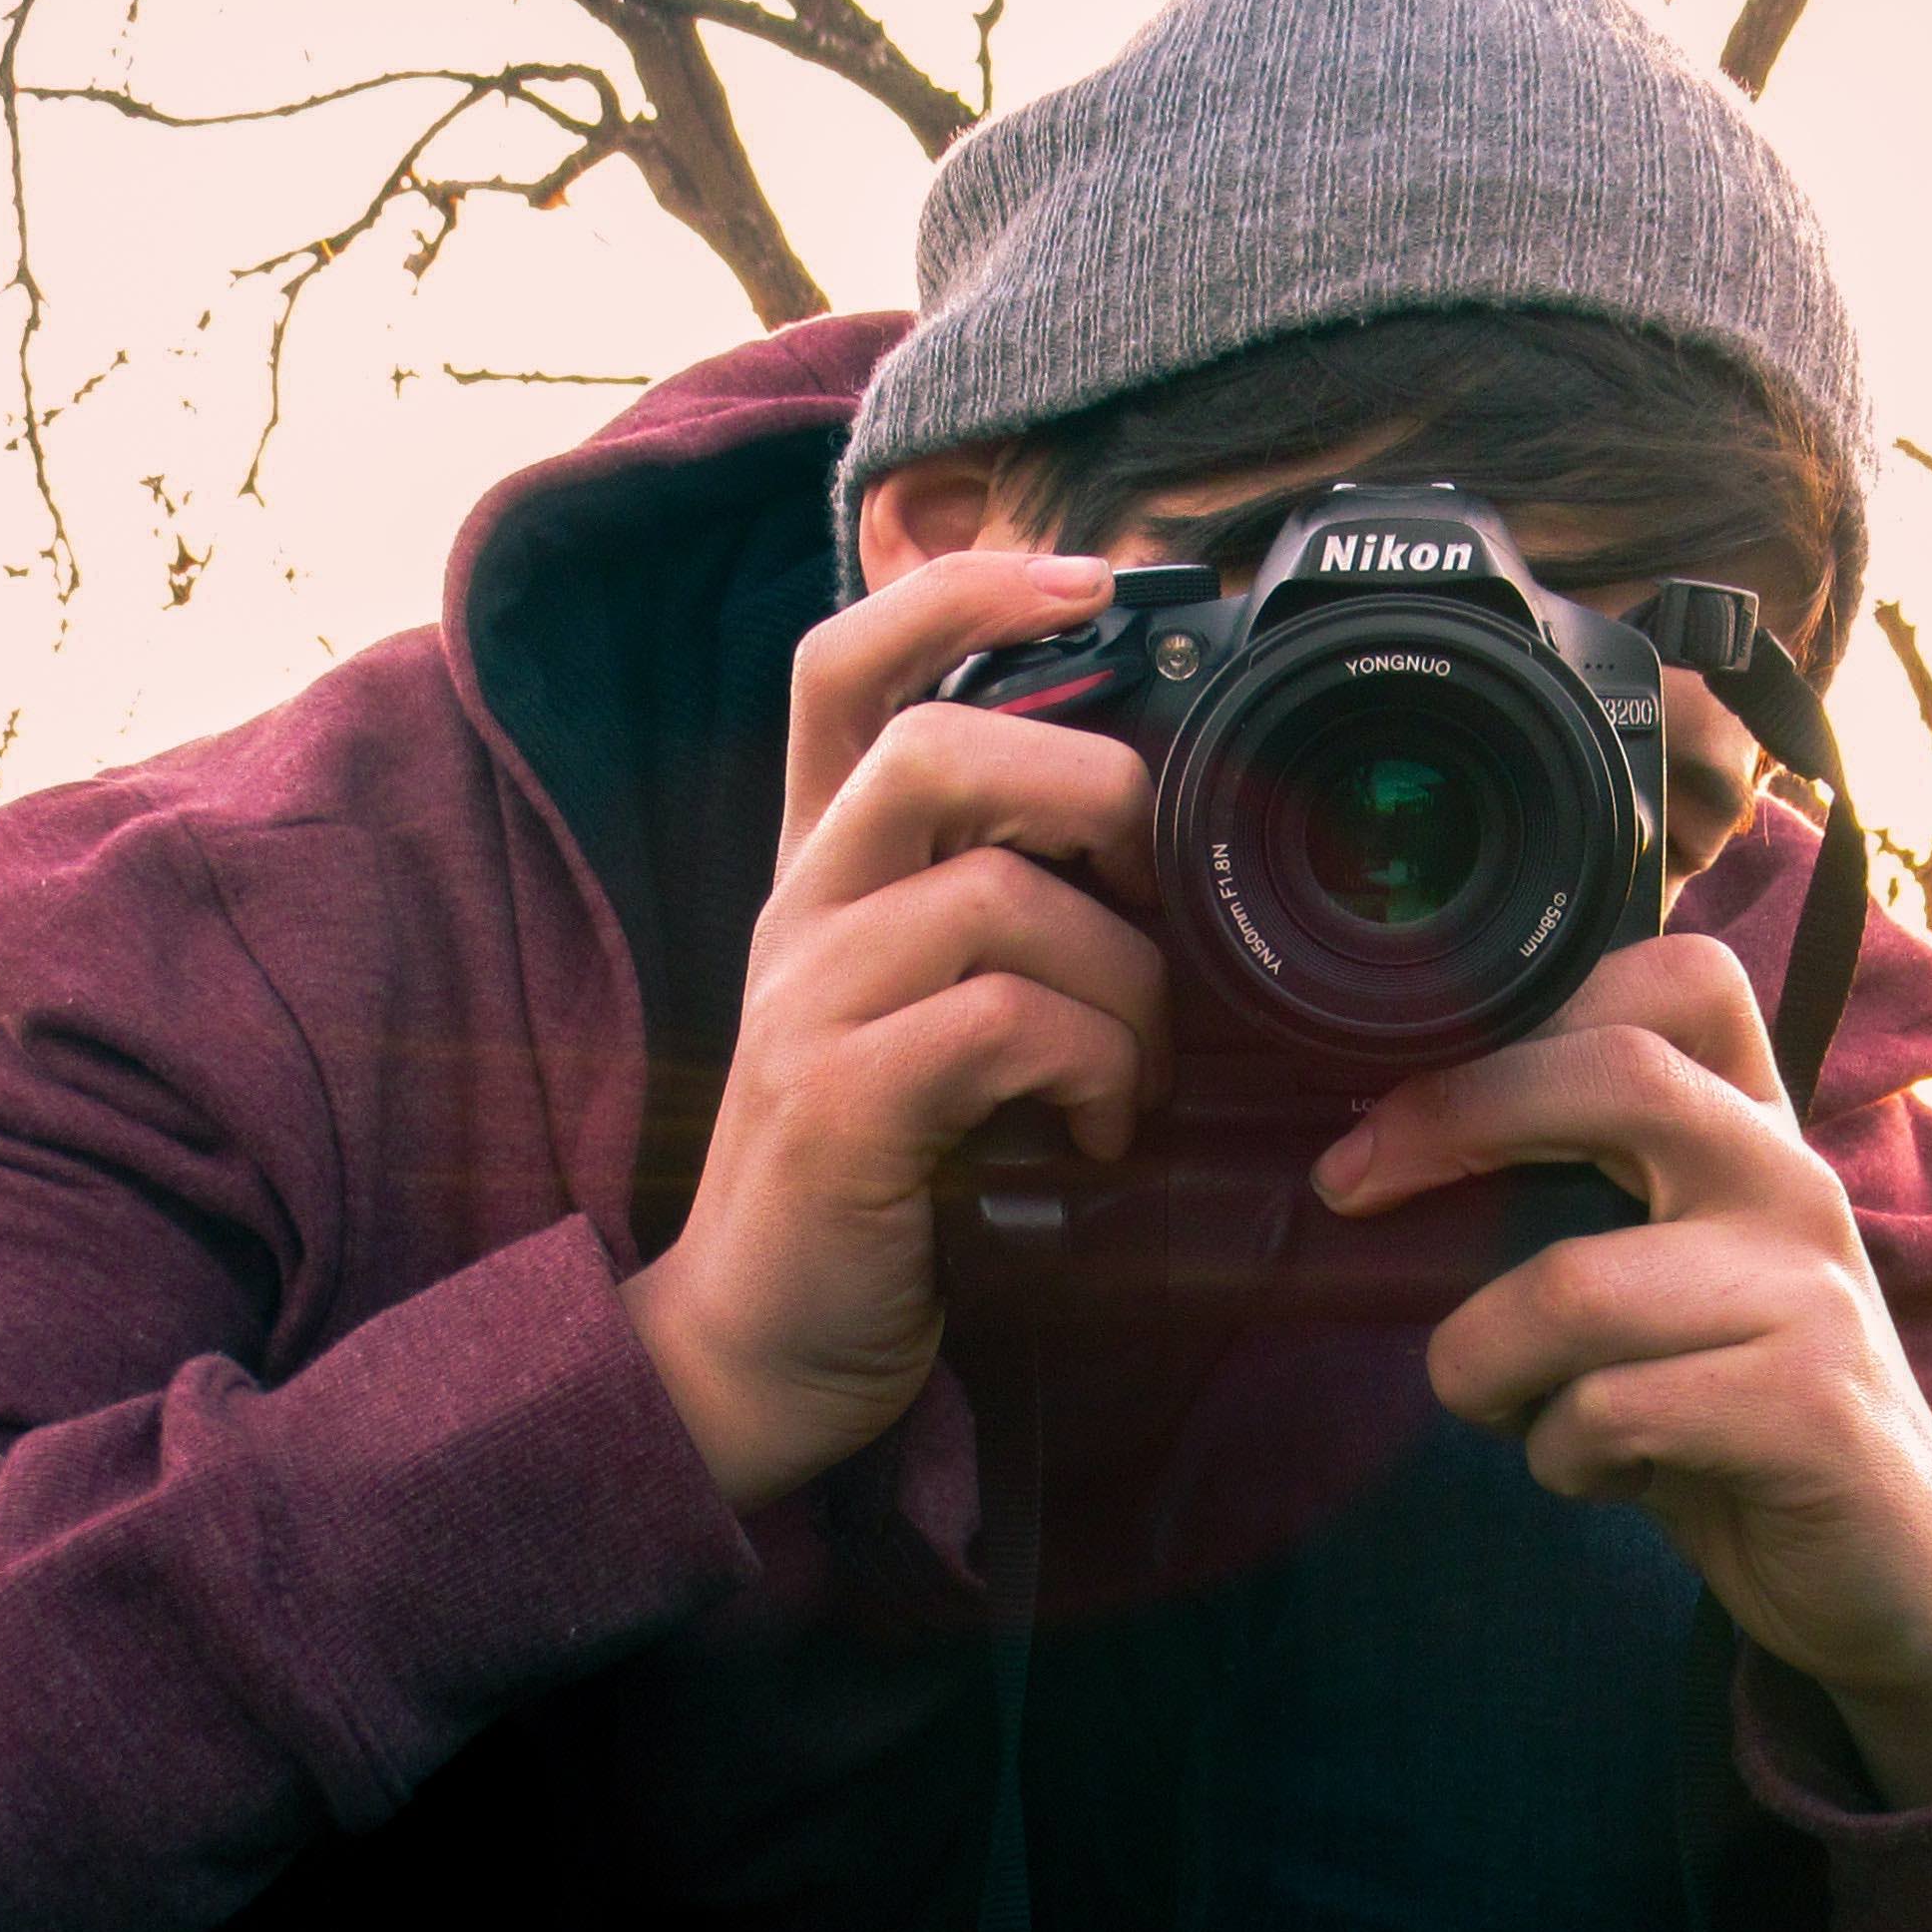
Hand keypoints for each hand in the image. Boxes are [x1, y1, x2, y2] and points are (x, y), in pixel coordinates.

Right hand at [620, 547, 1162, 1509]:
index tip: (1094, 581)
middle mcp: (797, 912)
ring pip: (999, 896)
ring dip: (1126, 986)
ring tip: (1141, 1075)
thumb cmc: (885, 1181)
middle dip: (1092, 790)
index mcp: (824, 871)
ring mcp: (804, 1004)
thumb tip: (1171, 840)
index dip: (962, 591)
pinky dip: (1091, 1071)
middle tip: (1163, 891)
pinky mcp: (838, 1105)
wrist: (760, 1350)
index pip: (845, 662)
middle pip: (931, 746)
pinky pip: (1001, 1023)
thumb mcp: (940, 1016)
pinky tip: (1095, 1137)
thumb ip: (1010, 915)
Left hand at [1313, 934, 1931, 1804]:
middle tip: (1349, 1188)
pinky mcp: (1811, 1407)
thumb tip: (1366, 1164)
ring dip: (1484, 1366)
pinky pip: (1607, 1409)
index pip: (1674, 977)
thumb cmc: (1734, 1416)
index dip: (1523, 1010)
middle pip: (1615, 1075)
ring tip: (1520, 1410)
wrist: (1895, 1574)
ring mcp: (1812, 1290)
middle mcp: (1793, 1181)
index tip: (1400, 1101)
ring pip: (1568, 1285)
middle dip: (1448, 1123)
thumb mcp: (1665, 1282)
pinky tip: (1610, 1472)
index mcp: (1755, 1129)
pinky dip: (1563, 1457)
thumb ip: (1570, 1203)